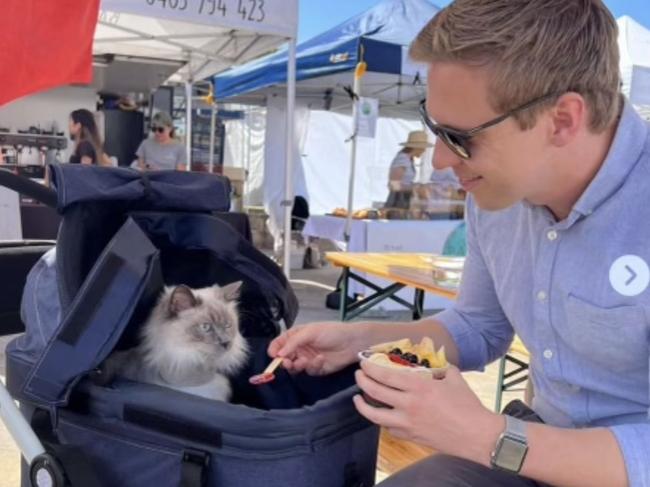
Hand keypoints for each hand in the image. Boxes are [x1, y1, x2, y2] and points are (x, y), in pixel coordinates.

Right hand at [268, 322, 367, 375]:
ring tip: (305, 361)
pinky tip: (320, 359)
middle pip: (284, 358)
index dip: (274, 350)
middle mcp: (300, 348)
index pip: (279, 344)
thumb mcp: (310, 332)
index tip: (273, 356)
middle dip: (284, 361)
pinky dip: (313, 366)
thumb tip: (278, 354)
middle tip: (287, 362)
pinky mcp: (316, 368)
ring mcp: (307, 358)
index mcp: (296, 336)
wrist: (352, 342)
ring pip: (295, 367)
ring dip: (298, 365)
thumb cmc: (332, 331)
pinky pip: (309, 371)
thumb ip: (293, 342)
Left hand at [353, 361, 504, 465]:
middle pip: (375, 392)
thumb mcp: (453, 377)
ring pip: (375, 415)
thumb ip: (438, 365)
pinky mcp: (410, 436)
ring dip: (362, 405)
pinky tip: (381, 415)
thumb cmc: (467, 405)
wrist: (476, 435)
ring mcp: (408, 423)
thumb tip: (430, 355)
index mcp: (419, 386)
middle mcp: (409, 404)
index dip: (371, 368)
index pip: (385, 375)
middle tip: (358, 375)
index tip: (363, 363)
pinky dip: (382, 421)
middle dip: (362, 381)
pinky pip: (389, 429)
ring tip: (357, 398)